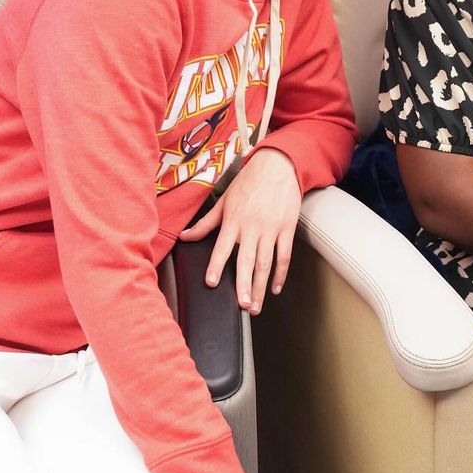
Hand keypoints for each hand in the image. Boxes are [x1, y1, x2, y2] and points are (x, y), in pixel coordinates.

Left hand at [180, 147, 301, 312]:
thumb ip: (205, 223)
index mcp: (234, 221)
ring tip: (255, 305)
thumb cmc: (249, 183)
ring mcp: (271, 229)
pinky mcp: (287, 229)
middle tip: (241, 305)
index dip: (217, 265)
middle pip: (247, 261)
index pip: (223, 247)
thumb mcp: (224, 201)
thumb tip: (185, 237)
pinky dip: (280, 274)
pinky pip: (284, 256)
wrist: (277, 167)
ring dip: (260, 286)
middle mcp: (252, 227)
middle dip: (244, 285)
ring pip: (266, 263)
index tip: (212, 282)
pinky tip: (275, 288)